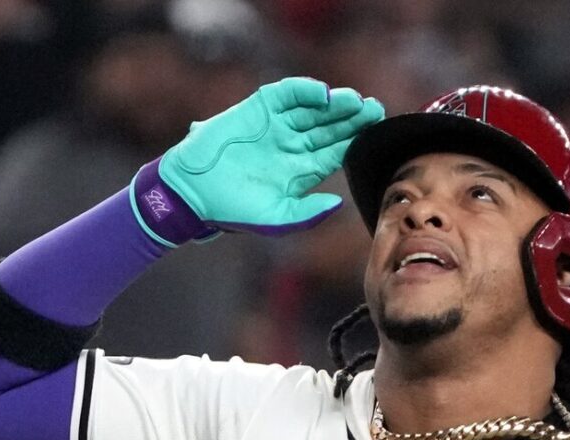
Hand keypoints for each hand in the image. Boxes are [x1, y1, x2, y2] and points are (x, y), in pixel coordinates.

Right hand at [144, 77, 384, 240]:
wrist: (194, 191)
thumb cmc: (233, 210)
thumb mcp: (276, 219)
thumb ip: (308, 214)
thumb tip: (338, 203)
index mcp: (300, 171)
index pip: (335, 153)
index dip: (354, 142)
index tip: (375, 134)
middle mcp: (291, 145)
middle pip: (329, 128)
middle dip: (352, 119)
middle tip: (375, 110)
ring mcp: (276, 125)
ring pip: (313, 110)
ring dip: (334, 104)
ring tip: (355, 101)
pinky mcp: (258, 108)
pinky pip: (287, 94)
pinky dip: (304, 91)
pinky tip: (322, 95)